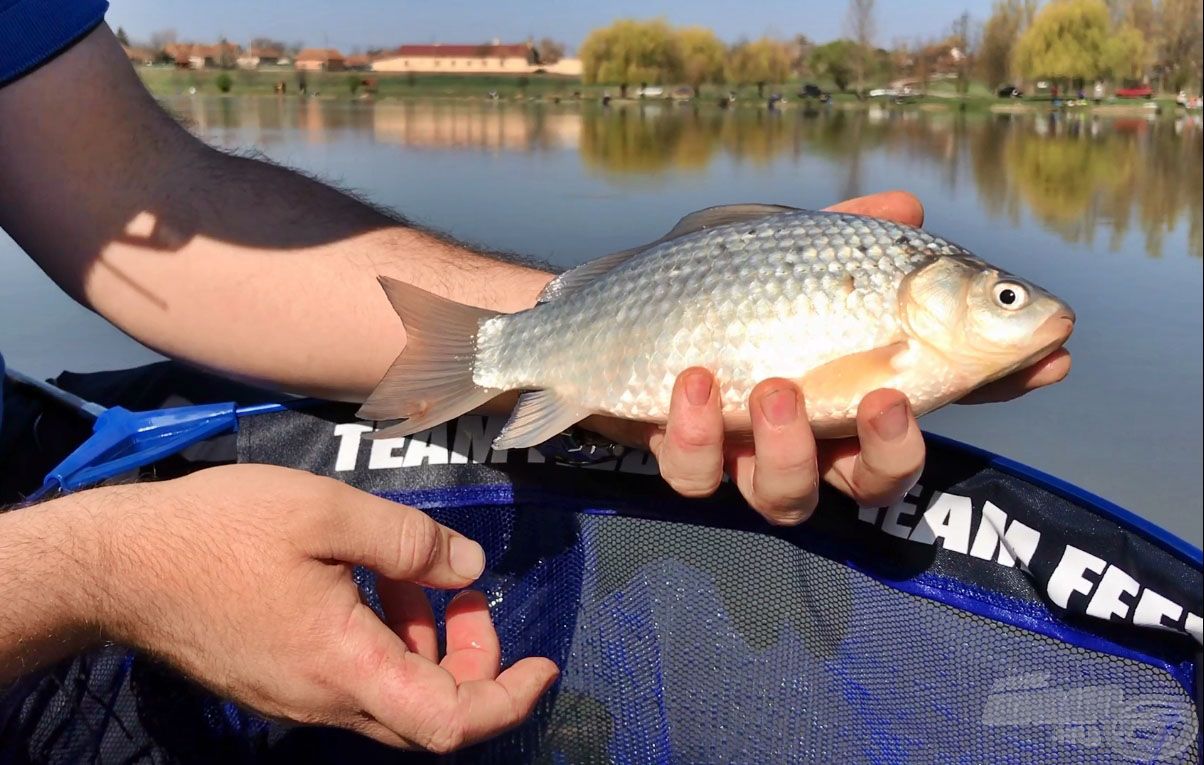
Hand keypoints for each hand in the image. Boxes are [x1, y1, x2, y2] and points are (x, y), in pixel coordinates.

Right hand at [94, 465, 557, 752]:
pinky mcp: (276, 679)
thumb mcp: (326, 514)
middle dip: (471, 657)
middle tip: (467, 593)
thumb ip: (409, 544)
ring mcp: (296, 696)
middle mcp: (325, 700)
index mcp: (346, 668)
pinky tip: (363, 578)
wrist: (118, 565)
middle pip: (427, 710)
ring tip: (409, 571)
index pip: (450, 722)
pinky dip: (381, 635)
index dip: (508, 699)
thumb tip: (469, 569)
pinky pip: (351, 674)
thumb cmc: (218, 533)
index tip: (543, 664)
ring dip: (422, 638)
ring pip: (390, 689)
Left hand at [588, 191, 1070, 524]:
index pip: (940, 390)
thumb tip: (910, 206)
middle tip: (886, 399)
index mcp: (848, 377)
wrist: (600, 310)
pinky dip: (693, 432)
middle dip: (894, 450)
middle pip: (878, 478)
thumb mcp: (773, 245)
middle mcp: (807, 432)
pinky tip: (686, 381)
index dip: (1000, 381)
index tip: (1051, 357)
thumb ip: (838, 234)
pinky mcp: (683, 460)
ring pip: (788, 495)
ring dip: (786, 446)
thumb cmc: (703, 282)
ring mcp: (743, 454)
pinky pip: (696, 474)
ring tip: (768, 389)